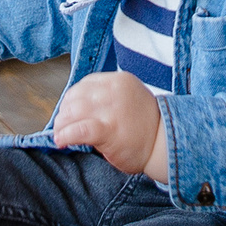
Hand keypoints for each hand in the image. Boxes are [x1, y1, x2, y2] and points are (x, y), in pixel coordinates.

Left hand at [52, 71, 168, 183]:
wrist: (165, 145)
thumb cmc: (146, 126)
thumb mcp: (130, 98)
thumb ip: (108, 97)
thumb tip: (78, 108)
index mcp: (120, 80)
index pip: (85, 84)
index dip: (72, 99)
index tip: (68, 112)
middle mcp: (114, 91)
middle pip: (75, 97)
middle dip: (64, 113)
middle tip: (62, 126)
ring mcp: (111, 110)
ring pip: (73, 111)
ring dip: (62, 125)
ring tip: (60, 135)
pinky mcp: (108, 130)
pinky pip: (79, 129)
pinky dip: (66, 134)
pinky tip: (62, 141)